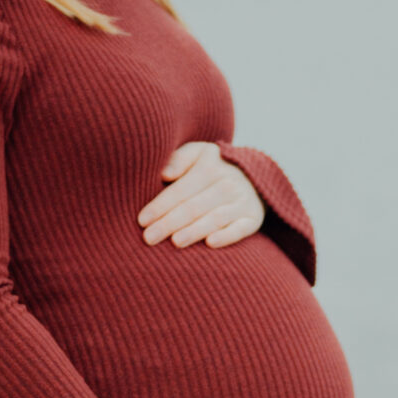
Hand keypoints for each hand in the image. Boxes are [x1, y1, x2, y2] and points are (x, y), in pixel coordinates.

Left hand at [139, 142, 263, 250]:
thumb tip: (164, 174)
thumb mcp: (198, 154)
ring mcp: (242, 202)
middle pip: (194, 207)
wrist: (255, 177)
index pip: (181, 190)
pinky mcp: (253, 219)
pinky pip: (240, 229)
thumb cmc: (213, 168)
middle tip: (149, 238)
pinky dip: (227, 236)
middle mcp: (227, 184)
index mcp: (210, 168)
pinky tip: (210, 243)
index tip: (142, 220)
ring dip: (194, 231)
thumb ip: (179, 159)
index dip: (160, 205)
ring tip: (175, 242)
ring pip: (214, 219)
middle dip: (169, 223)